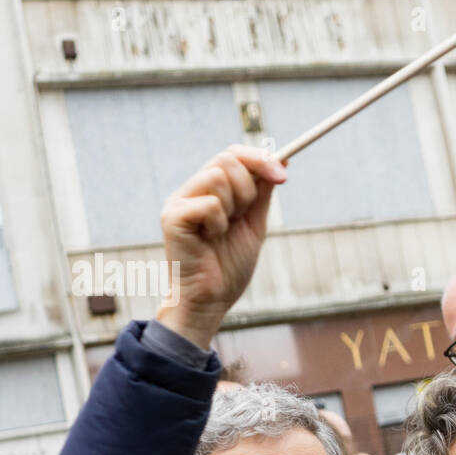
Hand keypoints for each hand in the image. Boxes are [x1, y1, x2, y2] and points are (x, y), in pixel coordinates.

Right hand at [157, 144, 286, 348]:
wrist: (212, 300)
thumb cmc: (230, 266)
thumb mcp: (254, 224)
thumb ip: (262, 193)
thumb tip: (283, 160)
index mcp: (210, 189)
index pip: (233, 154)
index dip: (260, 159)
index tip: (284, 175)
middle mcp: (192, 190)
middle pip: (227, 159)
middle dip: (248, 187)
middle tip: (243, 215)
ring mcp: (179, 201)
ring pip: (218, 177)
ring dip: (233, 207)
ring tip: (223, 232)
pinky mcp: (172, 217)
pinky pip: (209, 203)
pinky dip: (219, 223)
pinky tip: (210, 239)